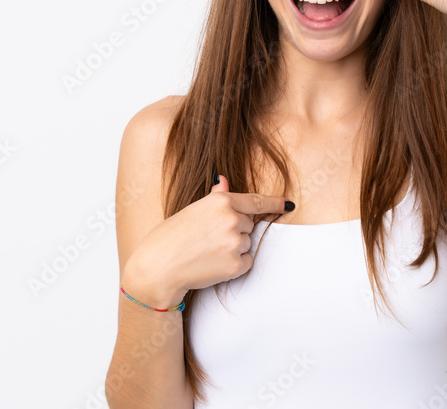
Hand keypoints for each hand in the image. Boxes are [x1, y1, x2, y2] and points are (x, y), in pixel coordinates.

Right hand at [122, 174, 289, 308]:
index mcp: (222, 202)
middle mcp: (232, 220)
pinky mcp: (235, 265)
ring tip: (207, 252)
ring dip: (233, 249)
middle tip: (208, 239)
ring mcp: (235, 243)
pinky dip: (234, 265)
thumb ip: (215, 198)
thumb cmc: (171, 236)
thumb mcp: (193, 210)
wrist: (158, 267)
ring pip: (247, 244)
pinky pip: (245, 262)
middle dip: (235, 231)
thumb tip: (224, 180)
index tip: (287, 204)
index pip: (256, 201)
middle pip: (249, 225)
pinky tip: (213, 264)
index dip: (274, 203)